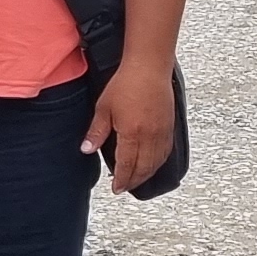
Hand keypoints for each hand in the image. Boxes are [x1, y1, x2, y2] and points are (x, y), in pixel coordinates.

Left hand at [84, 54, 178, 195]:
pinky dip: (159, 162)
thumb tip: (86, 150)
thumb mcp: (104, 108)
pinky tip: (153, 165)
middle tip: (124, 188)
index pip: (126, 165)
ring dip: (146, 175)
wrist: (149, 67)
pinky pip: (166, 151)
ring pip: (156, 162)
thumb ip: (96, 132)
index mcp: (131, 133)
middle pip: (143, 168)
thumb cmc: (126, 84)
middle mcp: (149, 136)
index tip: (116, 188)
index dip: (121, 179)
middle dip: (134, 181)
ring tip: (136, 180)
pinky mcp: (169, 126)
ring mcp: (162, 132)